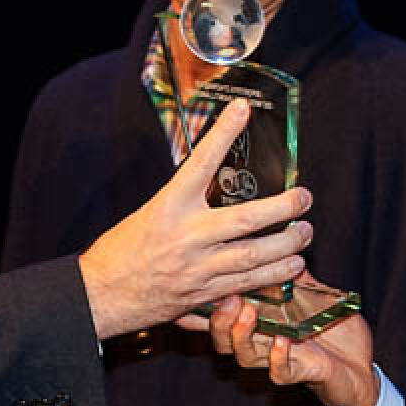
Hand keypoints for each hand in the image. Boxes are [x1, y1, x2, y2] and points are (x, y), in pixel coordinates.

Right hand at [78, 99, 313, 338]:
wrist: (101, 295)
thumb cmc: (122, 252)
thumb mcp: (151, 214)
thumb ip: (185, 202)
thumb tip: (214, 179)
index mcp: (168, 208)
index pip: (200, 163)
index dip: (223, 135)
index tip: (243, 110)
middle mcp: (187, 237)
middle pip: (246, 219)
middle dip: (283, 208)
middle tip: (305, 198)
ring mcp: (198, 269)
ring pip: (254, 257)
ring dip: (287, 246)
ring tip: (305, 234)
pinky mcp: (203, 295)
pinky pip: (246, 285)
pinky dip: (273, 276)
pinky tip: (292, 267)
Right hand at [208, 292, 380, 405]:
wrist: (362, 369)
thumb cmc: (337, 334)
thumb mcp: (318, 297)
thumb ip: (298, 277)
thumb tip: (286, 244)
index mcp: (263, 323)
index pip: (226, 317)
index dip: (206, 307)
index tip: (200, 288)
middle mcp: (265, 343)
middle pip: (225, 339)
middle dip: (219, 320)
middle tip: (227, 299)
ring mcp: (281, 360)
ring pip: (246, 356)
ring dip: (242, 335)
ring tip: (247, 313)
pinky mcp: (301, 373)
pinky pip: (280, 372)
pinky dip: (278, 357)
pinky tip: (282, 340)